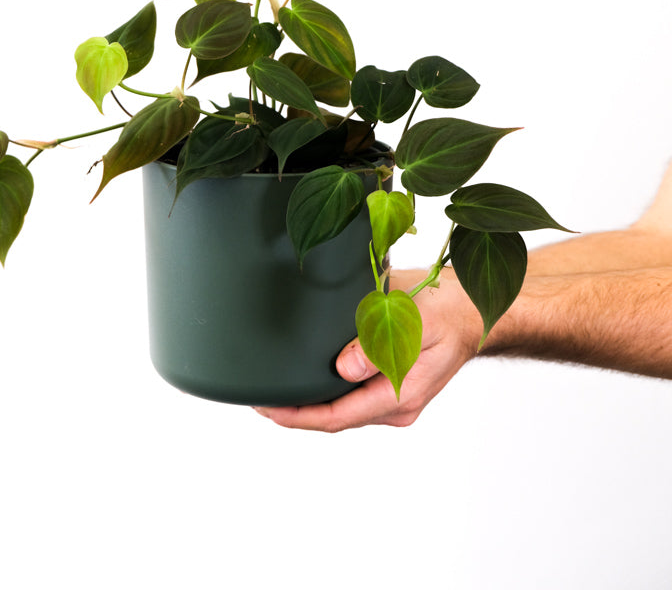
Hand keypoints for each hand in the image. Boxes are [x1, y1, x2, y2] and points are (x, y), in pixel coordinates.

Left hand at [254, 269, 480, 431]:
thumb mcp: (415, 320)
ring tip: (273, 392)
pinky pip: (351, 397)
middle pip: (335, 418)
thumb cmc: (446, 311)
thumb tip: (345, 368)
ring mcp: (392, 398)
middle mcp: (394, 404)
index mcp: (400, 394)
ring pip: (342, 409)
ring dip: (309, 404)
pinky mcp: (390, 386)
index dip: (298, 416)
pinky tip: (305, 380)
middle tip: (257, 398)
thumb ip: (380, 344)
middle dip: (296, 413)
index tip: (267, 408)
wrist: (469, 310)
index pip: (338, 416)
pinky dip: (326, 392)